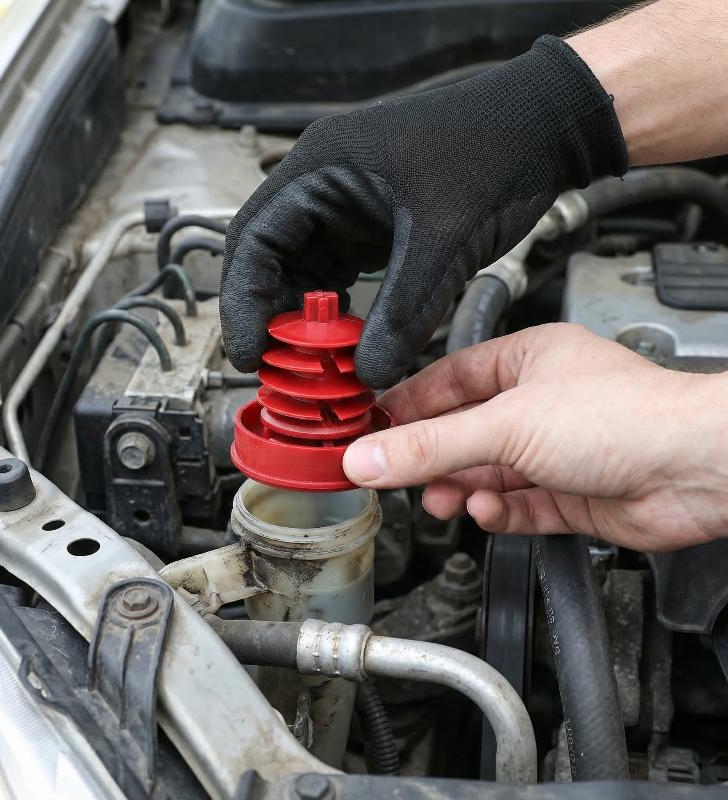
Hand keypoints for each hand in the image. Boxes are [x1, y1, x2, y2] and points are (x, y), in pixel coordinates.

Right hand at [220, 36, 625, 388]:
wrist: (545, 127)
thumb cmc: (496, 146)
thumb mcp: (442, 240)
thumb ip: (403, 312)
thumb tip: (369, 371)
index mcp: (322, 167)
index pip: (254, 240)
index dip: (244, 301)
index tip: (250, 350)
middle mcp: (324, 184)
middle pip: (270, 259)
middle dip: (271, 314)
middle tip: (279, 364)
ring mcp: (347, 205)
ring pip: (303, 271)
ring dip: (304, 317)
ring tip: (314, 360)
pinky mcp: (372, 224)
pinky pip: (337, 274)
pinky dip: (335, 309)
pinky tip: (344, 338)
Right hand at [343, 324, 727, 551]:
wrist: (697, 470)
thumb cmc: (626, 417)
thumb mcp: (505, 426)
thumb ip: (430, 446)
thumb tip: (368, 455)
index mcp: (526, 361)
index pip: (447, 380)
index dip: (407, 405)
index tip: (370, 429)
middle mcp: (540, 404)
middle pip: (464, 432)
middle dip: (432, 458)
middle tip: (397, 475)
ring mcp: (556, 451)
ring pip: (488, 473)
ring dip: (463, 489)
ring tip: (444, 500)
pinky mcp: (571, 494)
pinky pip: (518, 505)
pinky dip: (498, 512)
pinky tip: (488, 511)